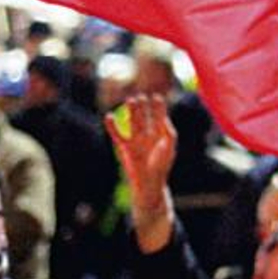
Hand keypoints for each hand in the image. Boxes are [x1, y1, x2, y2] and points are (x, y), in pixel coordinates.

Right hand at [103, 94, 176, 210]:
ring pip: (132, 122)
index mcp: (159, 135)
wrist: (149, 182)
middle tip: (140, 96)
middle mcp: (147, 136)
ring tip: (130, 100)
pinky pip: (117, 134)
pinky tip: (108, 116)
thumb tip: (164, 118)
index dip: (158, 107)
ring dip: (131, 112)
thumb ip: (169, 132)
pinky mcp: (125, 147)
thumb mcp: (169, 147)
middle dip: (142, 107)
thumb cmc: (161, 166)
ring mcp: (135, 141)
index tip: (157, 97)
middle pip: (144, 117)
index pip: (159, 117)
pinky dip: (111, 126)